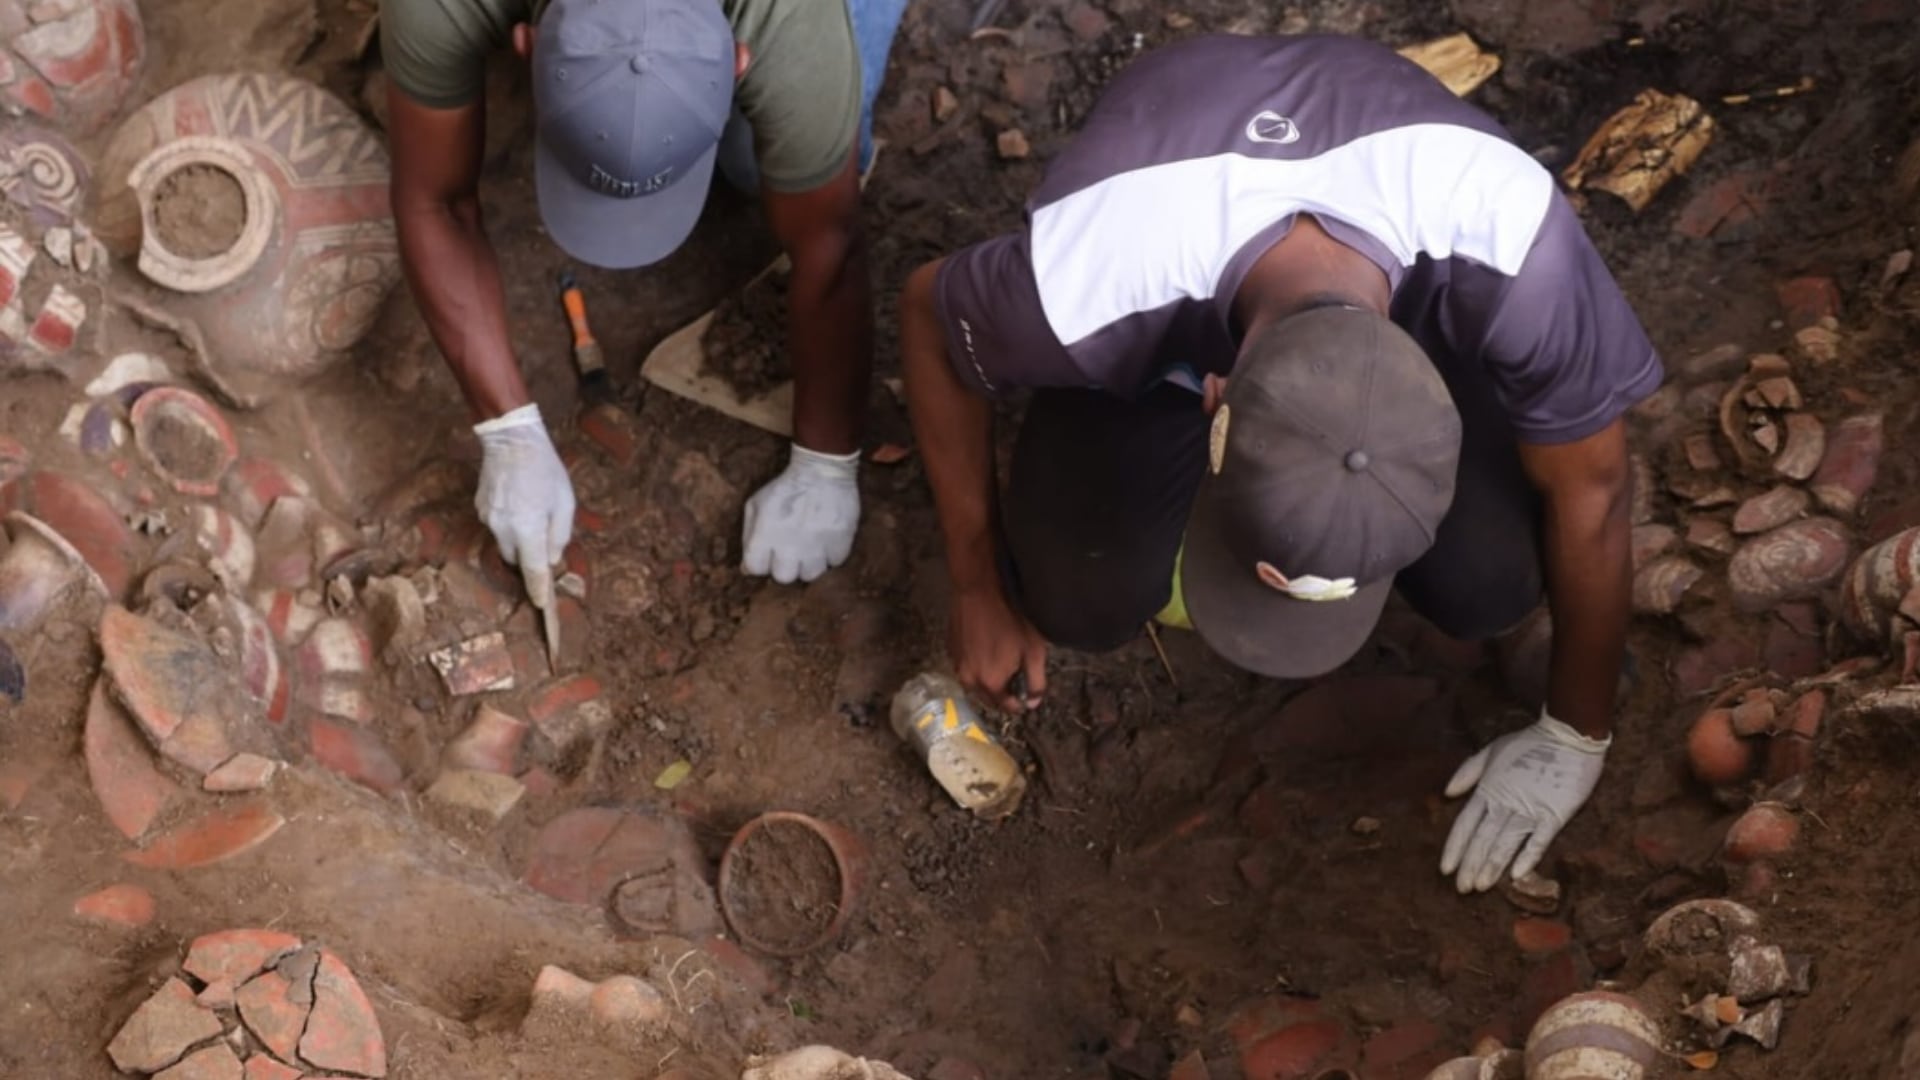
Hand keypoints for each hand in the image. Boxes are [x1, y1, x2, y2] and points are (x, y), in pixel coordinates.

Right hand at [473, 404, 575, 590]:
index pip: (533, 570)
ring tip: (531, 510)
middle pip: (516, 558)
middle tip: (544, 537)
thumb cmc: (544, 469)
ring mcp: (487, 518)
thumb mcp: (565, 502)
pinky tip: (517, 500)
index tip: (542, 604)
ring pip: (504, 542)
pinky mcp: (479, 507)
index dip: (538, 589)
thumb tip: (551, 559)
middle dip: (529, 556)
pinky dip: (508, 522)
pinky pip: (496, 525)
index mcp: (527, 528)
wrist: (510, 438)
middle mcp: (503, 528)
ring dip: (518, 537)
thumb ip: (559, 534)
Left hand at [742, 444, 859, 583]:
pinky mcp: (840, 541)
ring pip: (811, 574)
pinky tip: (827, 539)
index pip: (755, 568)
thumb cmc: (786, 487)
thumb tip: (748, 569)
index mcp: (765, 533)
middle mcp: (790, 544)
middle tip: (791, 552)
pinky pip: (835, 562)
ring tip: (811, 547)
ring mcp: (817, 545)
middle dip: (785, 566)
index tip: (769, 552)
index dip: (761, 561)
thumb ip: (749, 537)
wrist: (822, 469)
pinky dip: (831, 554)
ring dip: (809, 563)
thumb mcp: (756, 504)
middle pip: (784, 577)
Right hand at [951, 586, 1047, 711]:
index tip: (1026, 690)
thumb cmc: (1009, 619)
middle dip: (1003, 693)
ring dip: (987, 679)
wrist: (978, 592)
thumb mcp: (1034, 651)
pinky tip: (985, 647)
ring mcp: (957, 666)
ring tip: (1000, 659)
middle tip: (1015, 675)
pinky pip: (965, 667)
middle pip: (989, 699)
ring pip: (975, 684)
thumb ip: (1036, 682)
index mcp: (991, 684)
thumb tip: (1033, 704)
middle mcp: (969, 681)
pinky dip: (976, 665)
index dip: (1020, 702)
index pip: (1007, 708)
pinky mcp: (950, 651)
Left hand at [1439, 710, 1609, 893]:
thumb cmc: (1529, 743)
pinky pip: (1539, 840)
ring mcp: (1530, 809)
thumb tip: (1447, 792)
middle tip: (1461, 889)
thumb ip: (1468, 772)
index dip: (1454, 848)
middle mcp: (1505, 803)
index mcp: (1488, 789)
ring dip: (1492, 867)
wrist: (1568, 736)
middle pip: (1482, 839)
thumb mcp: (1491, 751)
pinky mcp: (1554, 814)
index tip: (1445, 870)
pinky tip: (1516, 875)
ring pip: (1506, 844)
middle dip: (1470, 865)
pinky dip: (1527, 857)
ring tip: (1480, 887)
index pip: (1465, 824)